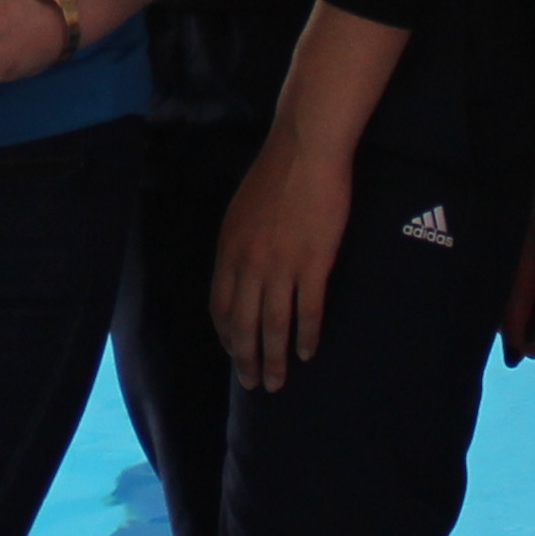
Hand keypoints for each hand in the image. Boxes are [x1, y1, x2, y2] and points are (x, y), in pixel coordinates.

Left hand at [212, 133, 348, 390]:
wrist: (305, 151)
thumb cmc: (274, 176)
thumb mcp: (241, 213)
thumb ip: (239, 247)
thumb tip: (240, 275)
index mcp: (229, 251)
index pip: (221, 307)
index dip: (227, 336)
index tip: (235, 354)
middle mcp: (250, 264)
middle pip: (244, 324)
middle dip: (247, 359)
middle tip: (254, 384)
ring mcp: (281, 266)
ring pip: (274, 326)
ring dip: (275, 359)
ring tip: (277, 382)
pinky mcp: (313, 264)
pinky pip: (308, 311)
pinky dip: (306, 336)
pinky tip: (307, 353)